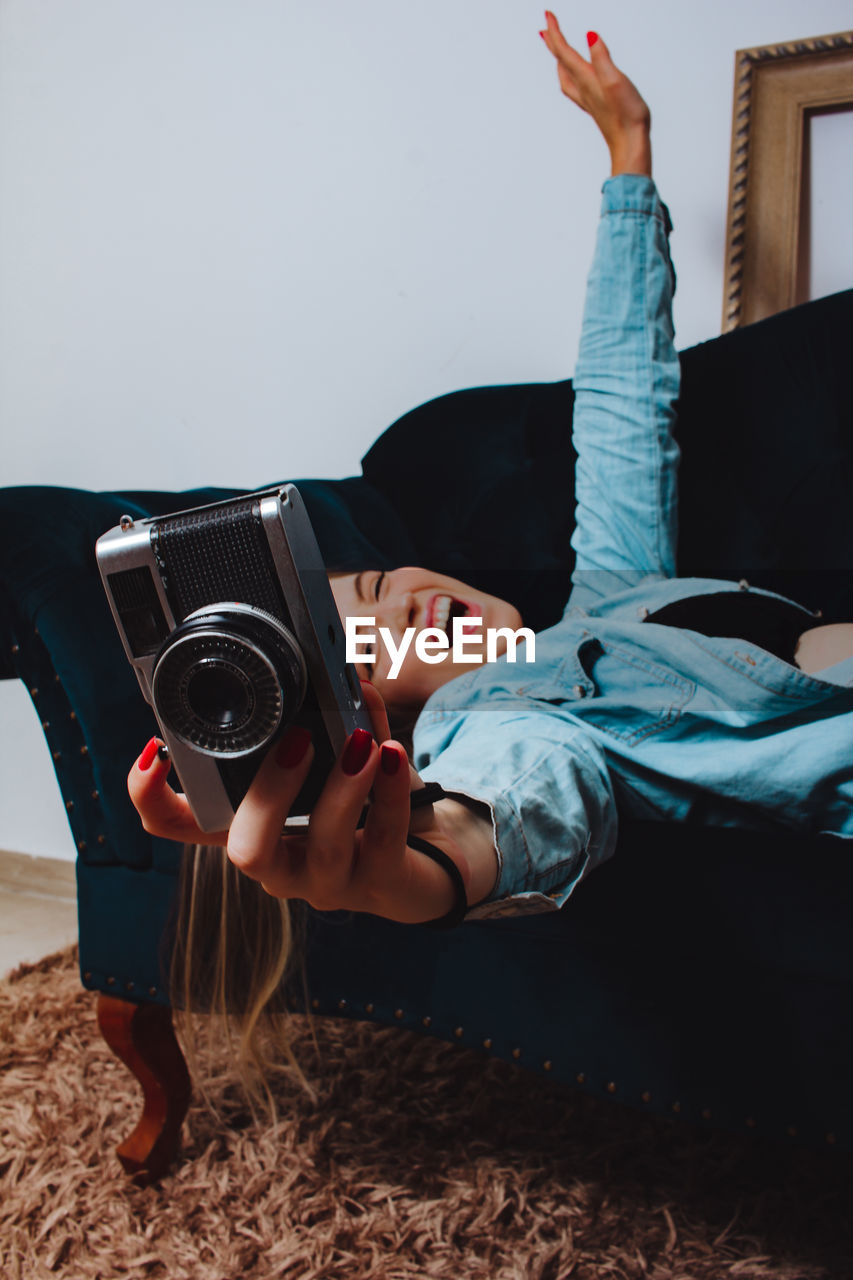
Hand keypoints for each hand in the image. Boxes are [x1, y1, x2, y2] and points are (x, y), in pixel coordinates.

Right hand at [127, 682, 470, 923]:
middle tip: (297, 740)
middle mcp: (280, 860)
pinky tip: (393, 756)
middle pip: (244, 849)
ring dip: (343, 787)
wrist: (424, 863)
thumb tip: (348, 680)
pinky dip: (391, 792)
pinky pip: (385, 840)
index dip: (152, 798)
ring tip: (363, 742)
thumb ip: (338, 724)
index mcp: (252, 826)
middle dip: (268, 792)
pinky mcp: (381, 885)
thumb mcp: (338, 765)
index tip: (153, 750)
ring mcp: (330, 880)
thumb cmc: (365, 811)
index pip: (180, 826)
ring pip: (325, 845)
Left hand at [540, 11, 650, 176]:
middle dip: (553, 42)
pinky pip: (575, 86)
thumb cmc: (626, 115)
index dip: (555, 31)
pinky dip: (570, 75)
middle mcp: (583, 88)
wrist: (630, 144)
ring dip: (559, 59)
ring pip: (565, 75)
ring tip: (556, 49)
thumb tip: (590, 36)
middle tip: (545, 27)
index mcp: (586, 79)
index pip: (564, 51)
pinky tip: (577, 76)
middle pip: (561, 62)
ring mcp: (588, 98)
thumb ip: (602, 57)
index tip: (547, 14)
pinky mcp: (595, 106)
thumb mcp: (616, 80)